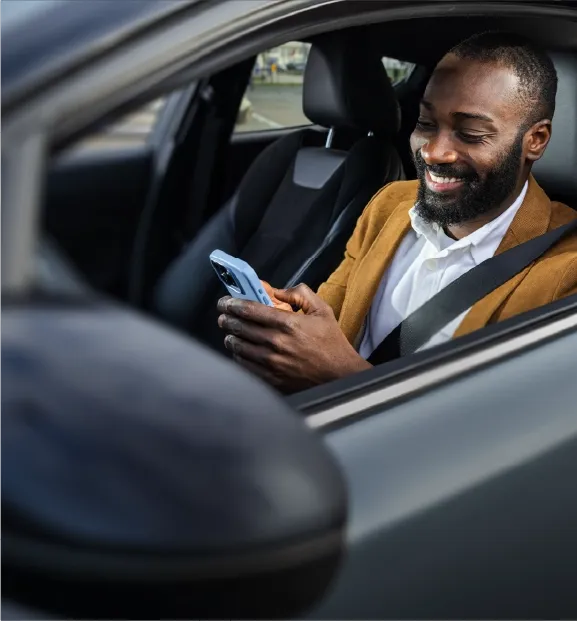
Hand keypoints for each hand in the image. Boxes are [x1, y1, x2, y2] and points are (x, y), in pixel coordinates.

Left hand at [217, 283, 371, 392]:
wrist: (340, 376)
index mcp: (288, 323)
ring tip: (230, 332)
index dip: (233, 303)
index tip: (225, 302)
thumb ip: (300, 294)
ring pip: (238, 347)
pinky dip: (238, 356)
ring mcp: (271, 363)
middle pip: (239, 327)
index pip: (249, 310)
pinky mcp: (270, 379)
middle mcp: (276, 343)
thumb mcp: (321, 311)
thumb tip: (276, 290)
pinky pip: (244, 365)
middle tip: (224, 315)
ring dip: (230, 337)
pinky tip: (240, 351)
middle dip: (227, 318)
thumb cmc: (331, 343)